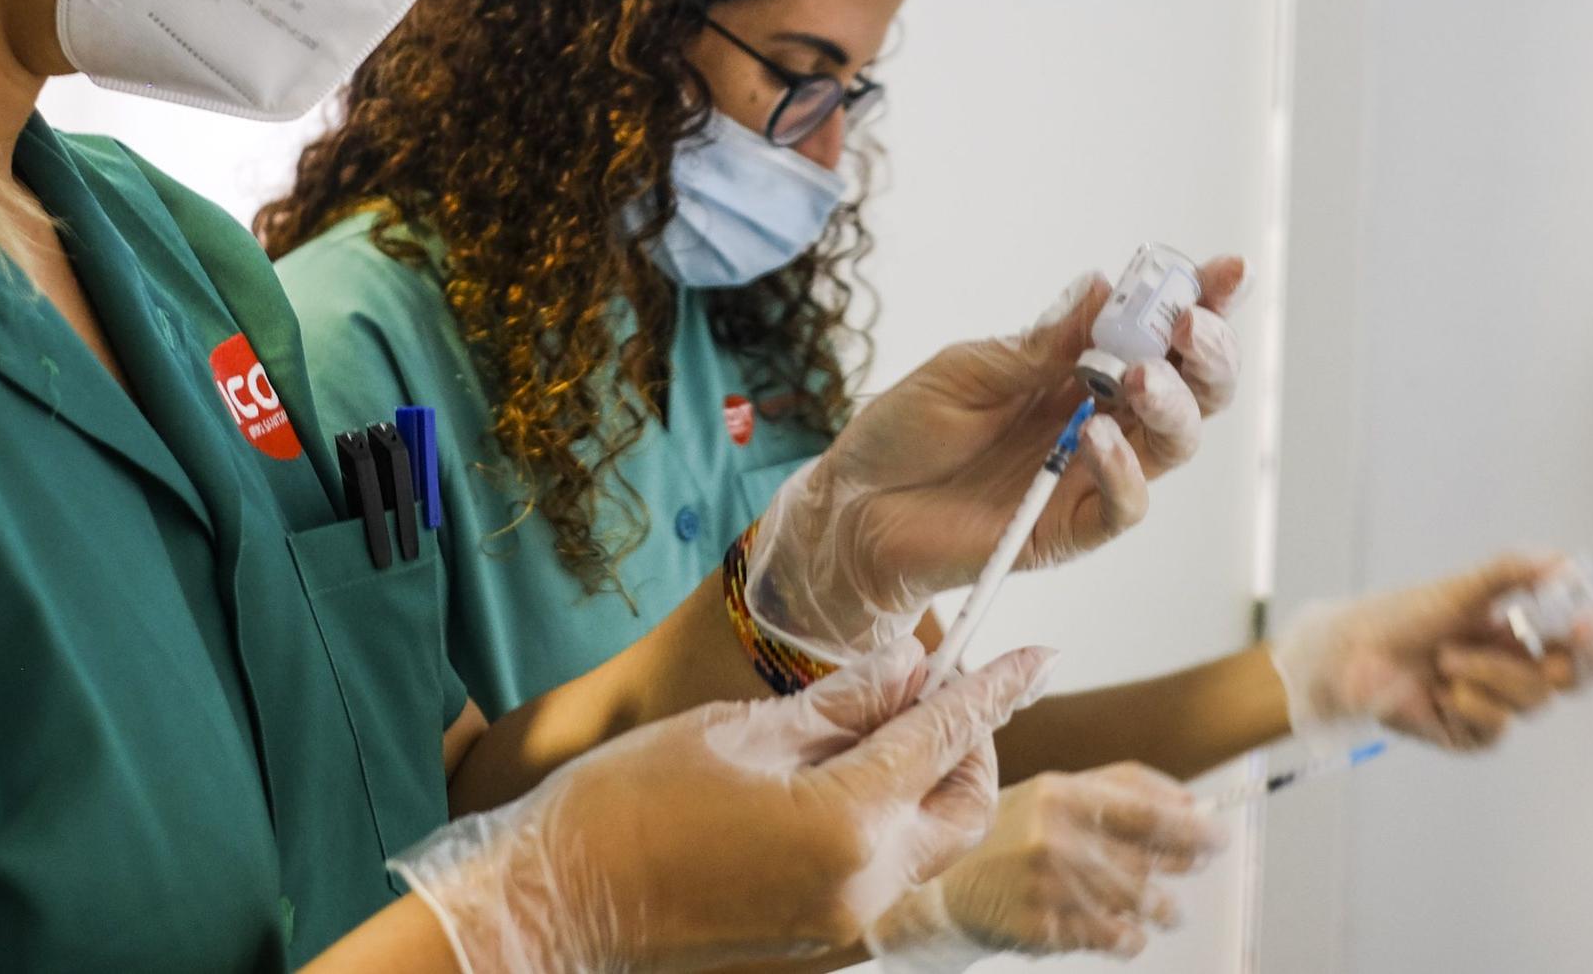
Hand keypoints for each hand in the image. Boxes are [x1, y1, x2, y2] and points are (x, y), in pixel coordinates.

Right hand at [392, 640, 1056, 971]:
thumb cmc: (630, 803)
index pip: (945, 738)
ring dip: (928, 783)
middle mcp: (866, 885)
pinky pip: (886, 870)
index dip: (994, 689)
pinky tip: (841, 776)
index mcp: (847, 822)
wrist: (559, 901)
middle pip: (964, 807)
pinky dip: (887, 819)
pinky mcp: (822, 938)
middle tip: (938, 687)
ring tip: (882, 724)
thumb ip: (838, 704)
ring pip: (930, 843)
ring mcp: (847, 924)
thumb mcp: (738, 731)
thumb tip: (908, 667)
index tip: (1033, 654)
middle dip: (970, 744)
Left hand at [750, 258, 1248, 661]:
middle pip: (1191, 391)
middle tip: (1191, 323)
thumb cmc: (905, 432)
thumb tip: (1102, 287)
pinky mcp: (1068, 528)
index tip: (1226, 270)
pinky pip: (1122, 506)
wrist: (853, 504)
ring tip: (1138, 376)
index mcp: (1079, 371)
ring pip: (1173, 444)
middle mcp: (1101, 420)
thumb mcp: (966, 369)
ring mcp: (1090, 476)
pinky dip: (1123, 471)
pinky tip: (1101, 436)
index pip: (1158, 336)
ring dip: (1171, 404)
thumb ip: (1037, 344)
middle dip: (1206, 352)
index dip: (1202, 303)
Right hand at [866, 763, 1227, 968]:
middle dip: (1181, 871)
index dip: (1196, 829)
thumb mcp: (1053, 793)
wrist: (942, 889)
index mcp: (1061, 793)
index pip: (1150, 813)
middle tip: (1187, 870)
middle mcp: (1057, 837)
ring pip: (1144, 905)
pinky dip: (1128, 936)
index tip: (1220, 837)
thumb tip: (1192, 802)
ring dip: (1157, 908)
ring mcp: (1051, 887)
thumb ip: (1121, 788)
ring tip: (1144, 903)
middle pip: (1153, 863)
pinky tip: (1110, 925)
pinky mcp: (1047, 928)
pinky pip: (1119, 939)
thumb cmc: (1009, 838)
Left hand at [1272, 554, 1592, 750]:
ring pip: (1535, 698)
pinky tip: (1443, 690)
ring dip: (1494, 672)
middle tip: (1579, 630)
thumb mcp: (1459, 589)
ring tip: (1448, 657)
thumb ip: (1510, 572)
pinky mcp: (1472, 733)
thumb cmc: (1401, 617)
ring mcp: (1496, 704)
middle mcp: (1513, 670)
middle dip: (1582, 656)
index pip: (1577, 637)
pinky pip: (1497, 725)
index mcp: (1517, 635)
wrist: (1350, 653)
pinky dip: (1471, 701)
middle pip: (1577, 675)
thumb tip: (1564, 562)